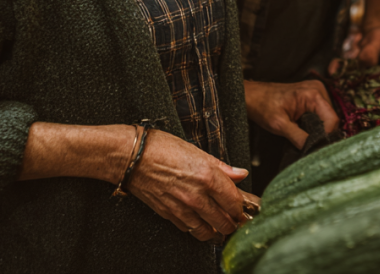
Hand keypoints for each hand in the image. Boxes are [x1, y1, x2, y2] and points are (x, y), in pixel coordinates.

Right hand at [128, 128, 248, 242]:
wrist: (134, 158)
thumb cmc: (164, 148)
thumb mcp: (198, 151)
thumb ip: (222, 167)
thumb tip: (240, 174)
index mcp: (208, 176)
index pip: (234, 201)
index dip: (242, 208)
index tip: (245, 208)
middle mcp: (198, 196)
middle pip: (224, 221)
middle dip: (233, 223)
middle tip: (236, 219)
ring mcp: (183, 208)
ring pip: (208, 231)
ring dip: (217, 230)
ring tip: (221, 225)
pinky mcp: (170, 215)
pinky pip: (190, 229)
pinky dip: (199, 229)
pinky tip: (201, 223)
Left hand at [244, 80, 338, 149]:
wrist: (254, 96)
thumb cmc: (263, 106)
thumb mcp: (280, 126)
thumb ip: (299, 138)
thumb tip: (313, 150)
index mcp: (313, 94)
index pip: (332, 119)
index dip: (326, 136)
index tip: (316, 147)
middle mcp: (318, 89)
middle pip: (331, 118)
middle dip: (321, 132)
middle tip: (308, 142)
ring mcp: (316, 91)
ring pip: (327, 116)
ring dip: (319, 128)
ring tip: (304, 133)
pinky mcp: (313, 95)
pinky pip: (321, 112)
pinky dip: (315, 122)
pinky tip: (305, 127)